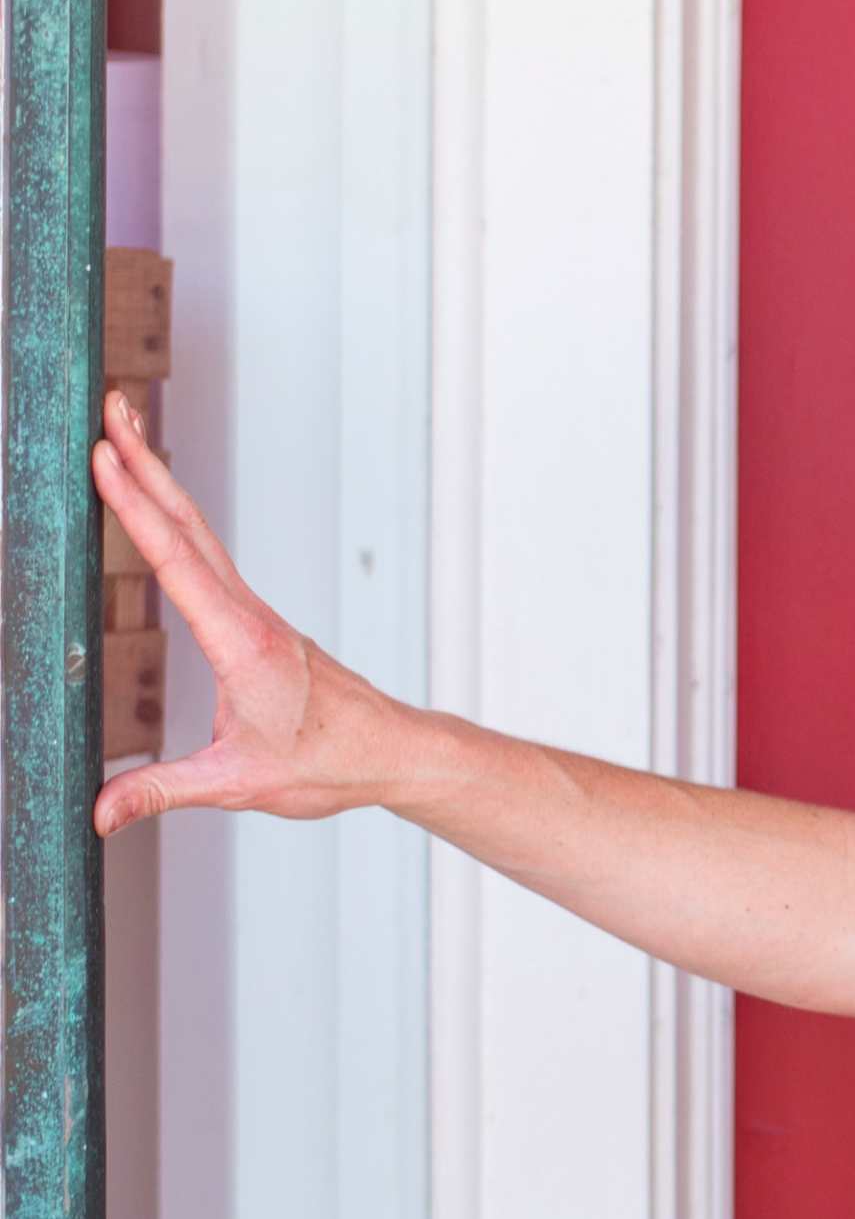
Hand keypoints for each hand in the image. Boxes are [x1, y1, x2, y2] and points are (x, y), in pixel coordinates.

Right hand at [88, 384, 408, 835]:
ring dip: (159, 480)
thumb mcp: (238, 783)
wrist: (392, 752)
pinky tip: (158, 503)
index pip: (175, 560)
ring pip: (198, 532)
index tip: (104, 454)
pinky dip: (176, 518)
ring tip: (124, 432)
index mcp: (240, 642)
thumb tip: (99, 813)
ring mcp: (252, 613)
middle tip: (109, 405)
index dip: (135, 505)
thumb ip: (163, 792)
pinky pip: (207, 556)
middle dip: (145, 462)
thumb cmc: (329, 764)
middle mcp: (247, 615)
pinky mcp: (254, 622)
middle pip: (187, 523)